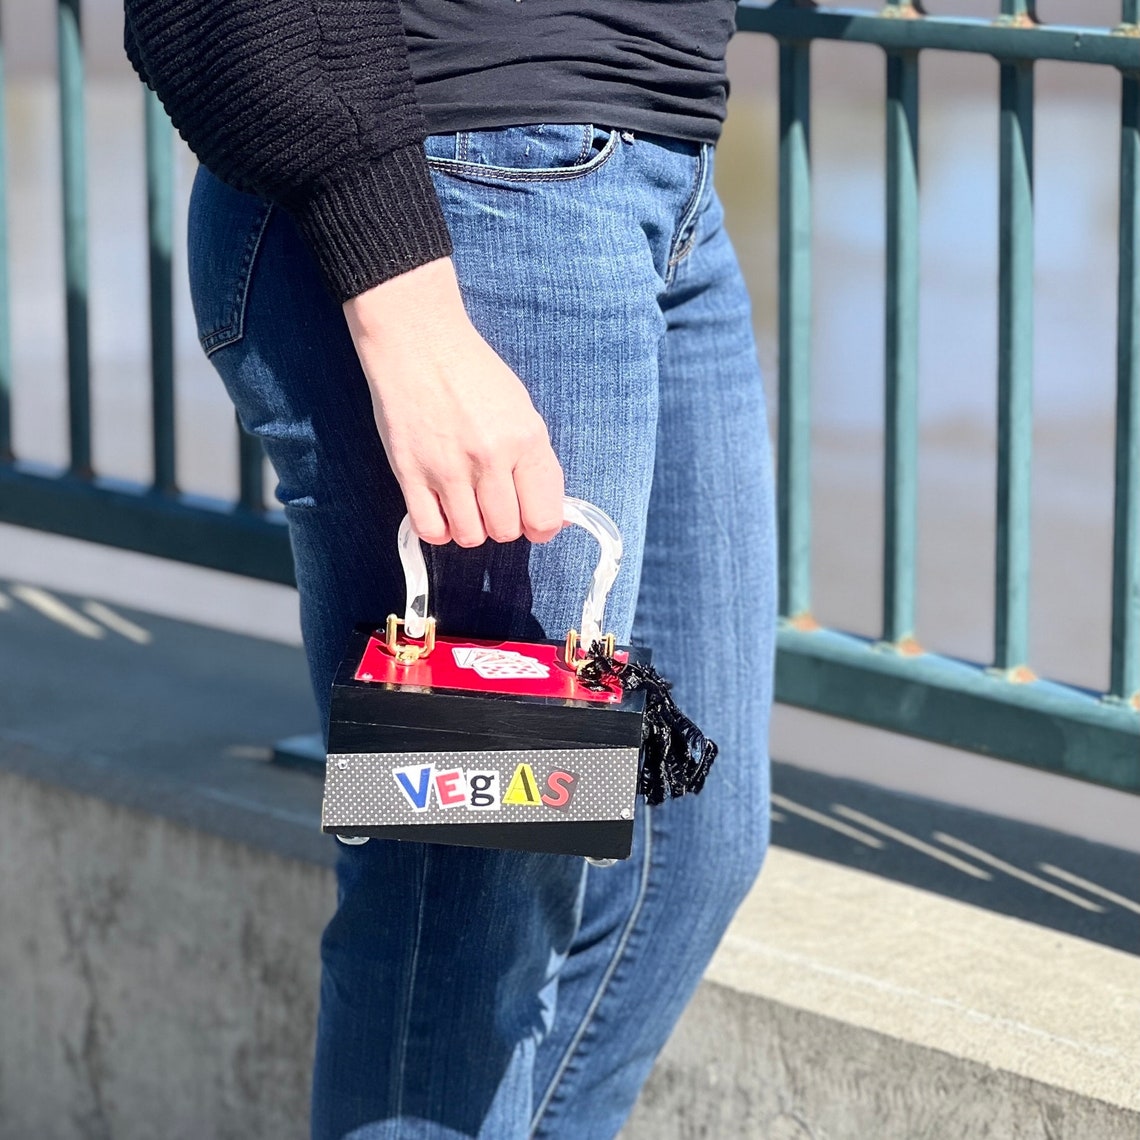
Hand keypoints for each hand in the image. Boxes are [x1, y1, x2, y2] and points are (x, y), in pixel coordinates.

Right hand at [343, 257, 564, 546]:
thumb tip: (555, 517)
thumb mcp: (522, 410)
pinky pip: (430, 530)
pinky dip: (439, 529)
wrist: (417, 343)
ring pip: (470, 537)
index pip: (544, 518)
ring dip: (471, 527)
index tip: (529, 517)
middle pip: (506, 531)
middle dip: (502, 523)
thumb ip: (538, 463)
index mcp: (525, 439)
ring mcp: (447, 468)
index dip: (539, 525)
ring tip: (465, 501)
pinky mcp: (410, 473)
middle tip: (492, 499)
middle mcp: (490, 458)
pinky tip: (441, 509)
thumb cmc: (473, 374)